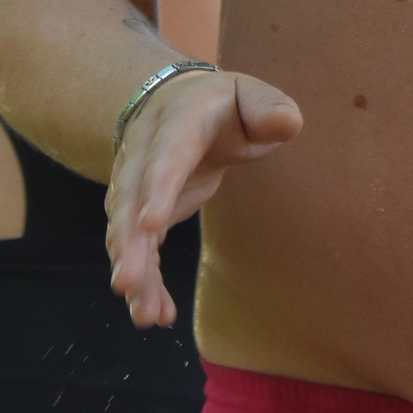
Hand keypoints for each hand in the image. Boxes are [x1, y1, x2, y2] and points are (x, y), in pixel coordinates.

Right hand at [107, 67, 301, 326]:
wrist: (174, 104)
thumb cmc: (224, 107)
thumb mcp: (250, 97)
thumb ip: (268, 109)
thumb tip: (287, 122)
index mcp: (176, 123)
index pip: (166, 157)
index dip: (157, 189)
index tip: (148, 226)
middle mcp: (143, 155)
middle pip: (130, 201)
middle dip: (128, 245)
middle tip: (126, 284)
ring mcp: (135, 186)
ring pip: (125, 232)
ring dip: (134, 272)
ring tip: (145, 315)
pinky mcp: (138, 214)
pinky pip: (137, 250)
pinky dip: (145, 282)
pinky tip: (156, 314)